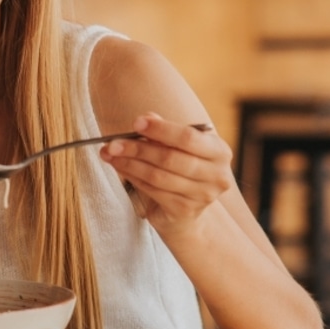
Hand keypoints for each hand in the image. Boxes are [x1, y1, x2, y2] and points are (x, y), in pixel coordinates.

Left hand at [99, 113, 234, 235]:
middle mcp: (216, 175)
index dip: (161, 129)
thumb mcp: (178, 146)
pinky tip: (120, 168)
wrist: (186, 210)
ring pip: (158, 175)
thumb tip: (146, 118)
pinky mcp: (184, 210)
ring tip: (110, 154)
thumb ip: (164, 130)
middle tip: (112, 143)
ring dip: (129, 163)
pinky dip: (132, 177)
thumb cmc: (181, 168)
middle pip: (170, 158)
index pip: (188, 137)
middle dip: (138, 148)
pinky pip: (152, 190)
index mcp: (219, 151)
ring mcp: (201, 196)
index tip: (135, 123)